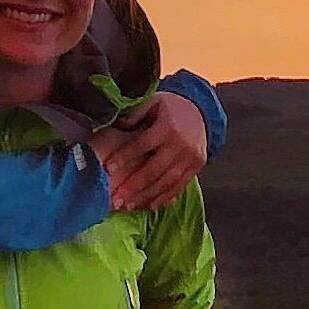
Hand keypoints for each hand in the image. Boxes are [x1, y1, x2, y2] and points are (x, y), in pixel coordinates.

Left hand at [95, 93, 208, 213]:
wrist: (200, 111)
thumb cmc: (169, 108)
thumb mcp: (152, 102)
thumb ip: (134, 113)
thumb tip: (117, 126)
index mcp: (167, 127)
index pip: (142, 144)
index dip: (124, 156)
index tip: (108, 169)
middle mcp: (181, 144)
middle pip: (154, 170)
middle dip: (133, 187)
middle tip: (116, 200)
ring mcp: (191, 157)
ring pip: (167, 182)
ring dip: (146, 196)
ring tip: (128, 206)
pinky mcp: (197, 167)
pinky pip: (180, 186)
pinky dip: (164, 198)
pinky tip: (149, 206)